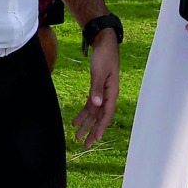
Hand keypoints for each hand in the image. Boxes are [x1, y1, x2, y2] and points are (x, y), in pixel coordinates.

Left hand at [72, 30, 119, 148]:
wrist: (104, 43)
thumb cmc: (104, 56)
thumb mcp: (99, 71)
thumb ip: (97, 88)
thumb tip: (96, 104)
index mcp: (112, 92)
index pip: (106, 113)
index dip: (101, 127)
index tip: (95, 138)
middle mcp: (108, 95)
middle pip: (100, 117)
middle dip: (92, 131)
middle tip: (84, 144)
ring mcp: (102, 93)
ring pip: (94, 113)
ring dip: (86, 124)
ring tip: (77, 136)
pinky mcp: (97, 88)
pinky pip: (90, 105)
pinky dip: (83, 113)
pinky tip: (76, 121)